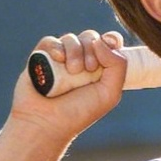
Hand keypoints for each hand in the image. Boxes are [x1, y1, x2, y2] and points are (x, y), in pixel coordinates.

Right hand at [8, 30, 130, 136]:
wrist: (46, 122)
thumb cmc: (78, 112)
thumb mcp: (109, 93)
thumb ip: (118, 65)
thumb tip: (101, 41)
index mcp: (100, 68)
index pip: (109, 42)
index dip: (111, 39)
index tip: (110, 43)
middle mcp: (81, 61)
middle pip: (91, 37)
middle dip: (92, 50)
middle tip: (89, 70)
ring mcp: (61, 59)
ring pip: (71, 38)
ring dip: (75, 51)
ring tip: (72, 71)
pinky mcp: (42, 57)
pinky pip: (51, 41)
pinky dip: (56, 48)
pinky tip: (57, 60)